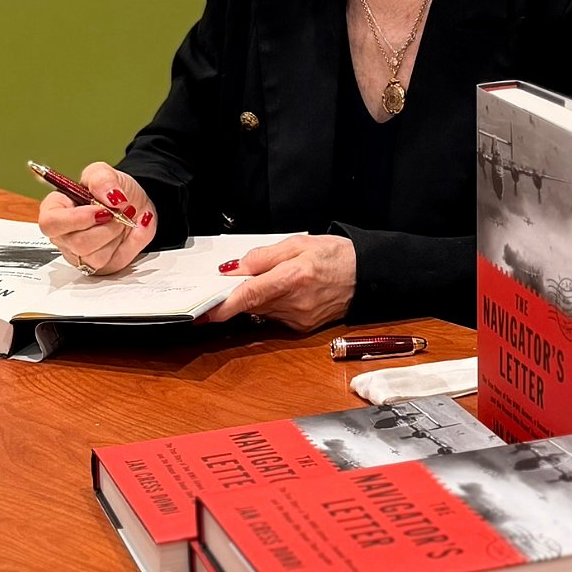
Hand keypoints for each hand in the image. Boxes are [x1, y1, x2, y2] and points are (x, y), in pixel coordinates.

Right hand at [37, 162, 156, 275]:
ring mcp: (79, 254)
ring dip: (117, 235)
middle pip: (77, 243)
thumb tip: (109, 196)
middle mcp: (63, 236)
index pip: (50, 223)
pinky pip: (113, 262)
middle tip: (118, 212)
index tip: (102, 211)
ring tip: (121, 220)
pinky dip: (128, 245)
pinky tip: (127, 233)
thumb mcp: (104, 173)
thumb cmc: (111, 191)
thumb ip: (102, 179)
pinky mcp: (98, 266)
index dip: (76, 219)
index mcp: (55, 210)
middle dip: (106, 227)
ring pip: (96, 257)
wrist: (134, 204)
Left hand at [203, 234, 356, 332]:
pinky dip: (271, 304)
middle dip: (238, 293)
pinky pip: (274, 316)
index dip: (224, 304)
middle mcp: (295, 303)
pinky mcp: (302, 328)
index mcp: (293, 277)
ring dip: (255, 298)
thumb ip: (264, 256)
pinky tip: (284, 290)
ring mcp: (299, 319)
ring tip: (271, 278)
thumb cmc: (337, 255)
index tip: (205, 311)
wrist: (366, 276)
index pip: (250, 295)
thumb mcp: (299, 243)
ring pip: (260, 311)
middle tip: (234, 278)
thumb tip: (235, 268)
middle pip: (251, 303)